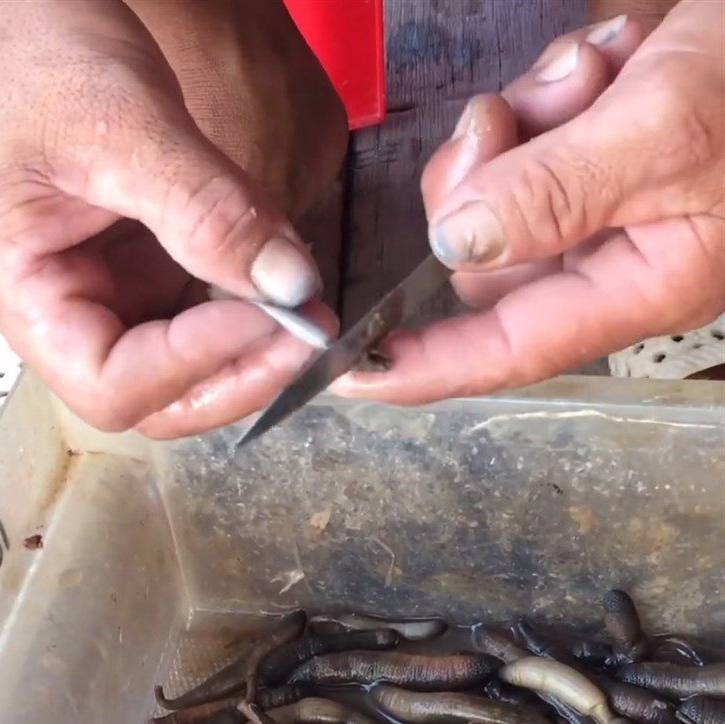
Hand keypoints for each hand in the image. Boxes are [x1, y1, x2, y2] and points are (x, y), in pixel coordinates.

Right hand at [0, 0, 345, 434]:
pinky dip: (252, 315)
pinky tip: (287, 286)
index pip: (111, 383)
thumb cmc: (37, 53)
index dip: (194, 365)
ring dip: (255, 354)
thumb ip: (206, 210)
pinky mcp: (147, 273)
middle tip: (309, 332)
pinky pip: (205, 318)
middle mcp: (68, 313)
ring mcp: (112, 296)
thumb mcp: (123, 127)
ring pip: (188, 370)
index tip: (269, 317)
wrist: (23, 13)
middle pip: (157, 397)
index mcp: (24, 293)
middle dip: (237, 374)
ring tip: (309, 312)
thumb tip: (291, 283)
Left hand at [335, 0, 723, 403]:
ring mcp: (598, 208)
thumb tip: (456, 244)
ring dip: (522, 123)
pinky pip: (527, 141)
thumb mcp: (665, 132)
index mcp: (630, 285)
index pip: (501, 349)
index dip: (421, 367)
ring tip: (600, 71)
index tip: (345, 373)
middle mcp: (604, 259)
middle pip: (479, 255)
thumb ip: (555, 193)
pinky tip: (608, 62)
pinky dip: (548, 96)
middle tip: (517, 115)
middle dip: (478, 179)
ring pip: (495, 190)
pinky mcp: (594, 160)